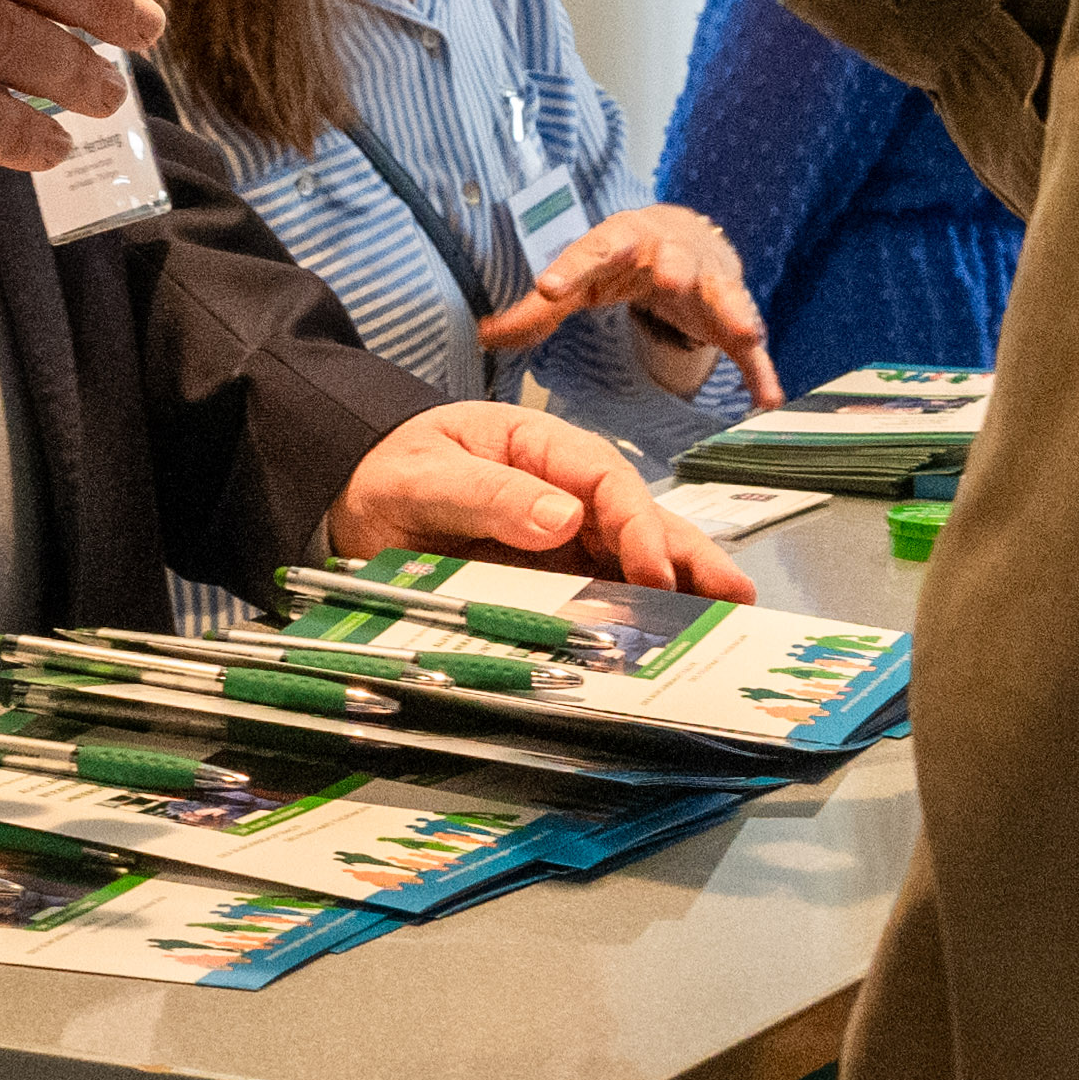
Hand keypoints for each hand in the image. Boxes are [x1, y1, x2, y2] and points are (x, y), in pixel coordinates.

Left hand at [335, 402, 754, 603]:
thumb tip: (563, 516)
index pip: (605, 477)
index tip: (654, 567)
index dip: (636, 522)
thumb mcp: (420, 478)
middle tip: (735, 594)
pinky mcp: (545, 571)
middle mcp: (558, 487)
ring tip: (728, 616)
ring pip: (628, 555)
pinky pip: (596, 588)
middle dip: (686, 554)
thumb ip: (486, 494)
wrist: (343, 494)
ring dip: (677, 585)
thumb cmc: (380, 471)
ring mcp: (556, 532)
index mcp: (535, 445)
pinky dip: (634, 610)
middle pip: (635, 516)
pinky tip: (668, 634)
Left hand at [482, 202, 774, 407]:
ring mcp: (710, 281)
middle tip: (669, 278)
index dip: (571, 268)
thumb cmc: (624, 257)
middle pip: (674, 257)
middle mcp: (672, 253)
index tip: (549, 288)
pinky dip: (760, 371)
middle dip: (674, 267)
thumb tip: (481, 337)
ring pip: (725, 291)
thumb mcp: (580, 275)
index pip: (592, 250)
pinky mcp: (734, 314)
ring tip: (744, 329)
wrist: (684, 234)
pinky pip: (750, 345)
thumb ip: (537, 312)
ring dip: (733, 308)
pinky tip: (767, 398)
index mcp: (622, 240)